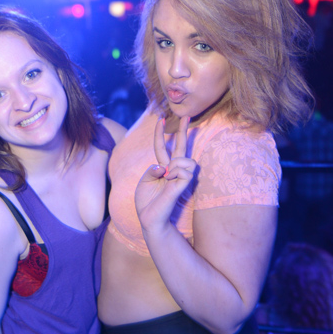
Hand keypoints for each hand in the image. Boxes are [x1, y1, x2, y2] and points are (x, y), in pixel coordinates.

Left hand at [135, 115, 196, 234]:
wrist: (149, 218)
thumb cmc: (146, 201)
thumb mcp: (144, 180)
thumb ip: (153, 168)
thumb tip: (166, 165)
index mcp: (163, 168)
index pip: (163, 147)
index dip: (161, 134)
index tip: (161, 120)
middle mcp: (174, 170)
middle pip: (182, 147)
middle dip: (185, 130)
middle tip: (188, 116)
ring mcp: (180, 177)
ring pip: (186, 159)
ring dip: (175, 164)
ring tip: (167, 176)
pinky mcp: (184, 185)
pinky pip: (185, 170)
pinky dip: (175, 173)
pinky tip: (170, 180)